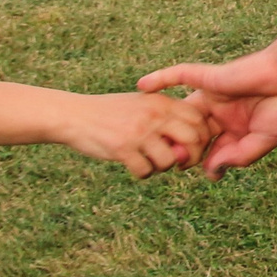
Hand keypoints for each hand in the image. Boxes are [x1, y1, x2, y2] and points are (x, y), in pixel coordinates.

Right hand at [58, 90, 216, 177]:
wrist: (75, 115)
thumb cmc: (112, 112)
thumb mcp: (143, 103)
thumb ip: (167, 117)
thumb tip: (193, 143)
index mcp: (162, 102)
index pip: (198, 119)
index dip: (201, 137)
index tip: (191, 148)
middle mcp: (154, 115)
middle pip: (193, 140)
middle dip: (190, 157)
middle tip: (178, 163)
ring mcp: (139, 132)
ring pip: (169, 160)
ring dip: (162, 168)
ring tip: (150, 163)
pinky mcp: (122, 149)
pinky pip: (145, 171)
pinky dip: (143, 174)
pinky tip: (134, 167)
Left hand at [139, 49, 276, 177]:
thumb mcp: (266, 140)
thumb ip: (239, 156)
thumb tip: (211, 172)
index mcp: (237, 129)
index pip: (211, 150)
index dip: (200, 162)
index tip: (186, 171)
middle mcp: (222, 113)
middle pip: (191, 134)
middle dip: (179, 147)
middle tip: (165, 159)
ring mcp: (214, 95)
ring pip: (182, 110)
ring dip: (163, 120)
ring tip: (141, 131)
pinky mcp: (210, 78)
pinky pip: (181, 76)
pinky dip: (162, 78)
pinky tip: (142, 85)